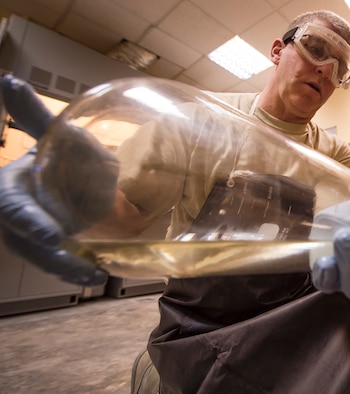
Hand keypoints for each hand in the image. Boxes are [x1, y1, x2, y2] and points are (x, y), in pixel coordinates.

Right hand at [0, 75, 117, 285]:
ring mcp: (37, 236)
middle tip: (81, 266)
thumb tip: (9, 79)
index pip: (13, 208)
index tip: (49, 235)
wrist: (75, 174)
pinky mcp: (57, 247)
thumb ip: (32, 114)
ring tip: (96, 274)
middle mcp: (20, 217)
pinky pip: (65, 261)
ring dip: (70, 268)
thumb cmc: (61, 153)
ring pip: (48, 258)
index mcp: (11, 190)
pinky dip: (80, 269)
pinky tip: (99, 273)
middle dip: (52, 256)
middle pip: (29, 242)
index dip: (27, 221)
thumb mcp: (53, 134)